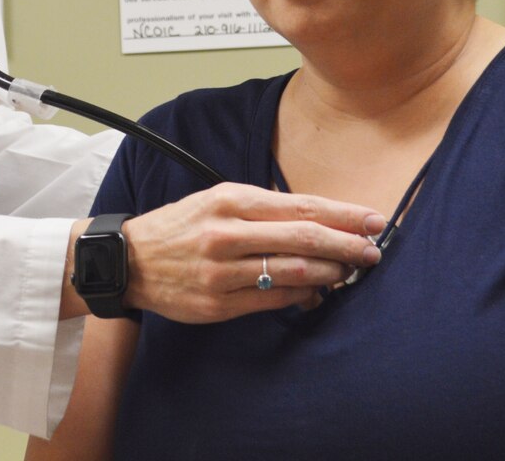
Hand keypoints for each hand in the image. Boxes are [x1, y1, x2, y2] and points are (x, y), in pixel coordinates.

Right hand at [121, 183, 384, 322]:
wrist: (130, 260)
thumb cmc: (182, 226)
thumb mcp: (218, 200)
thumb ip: (263, 207)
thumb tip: (316, 217)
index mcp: (231, 200)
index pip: (301, 206)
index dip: (343, 214)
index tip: (374, 220)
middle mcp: (228, 233)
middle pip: (304, 238)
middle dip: (347, 244)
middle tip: (373, 250)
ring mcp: (223, 271)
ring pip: (293, 271)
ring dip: (330, 272)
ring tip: (349, 270)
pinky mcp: (219, 303)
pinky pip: (273, 299)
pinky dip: (302, 295)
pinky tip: (318, 292)